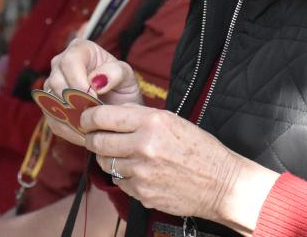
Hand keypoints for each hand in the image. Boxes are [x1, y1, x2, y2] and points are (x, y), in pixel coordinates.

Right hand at [43, 39, 141, 144]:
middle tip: (93, 116)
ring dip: (71, 118)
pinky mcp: (49, 106)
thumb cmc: (122, 87)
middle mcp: (60, 63)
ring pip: (50, 101)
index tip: (94, 99)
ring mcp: (52, 84)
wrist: (119, 108)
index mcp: (80, 49)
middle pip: (56, 82)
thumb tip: (95, 82)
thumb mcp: (127, 76)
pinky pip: (52, 120)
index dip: (79, 82)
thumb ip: (115, 73)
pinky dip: (68, 130)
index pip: (69, 62)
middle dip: (74, 102)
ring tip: (91, 127)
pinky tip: (85, 135)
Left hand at [82, 104, 276, 229]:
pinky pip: (119, 182)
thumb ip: (138, 116)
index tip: (86, 119)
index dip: (88, 117)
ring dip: (107, 158)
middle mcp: (143, 145)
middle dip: (92, 138)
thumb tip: (109, 113)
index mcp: (151, 121)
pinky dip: (123, 176)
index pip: (102, 116)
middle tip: (95, 137)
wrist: (221, 183)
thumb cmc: (198, 148)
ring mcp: (141, 172)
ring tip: (122, 154)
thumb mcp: (171, 120)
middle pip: (97, 141)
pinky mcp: (142, 194)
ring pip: (105, 162)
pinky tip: (139, 171)